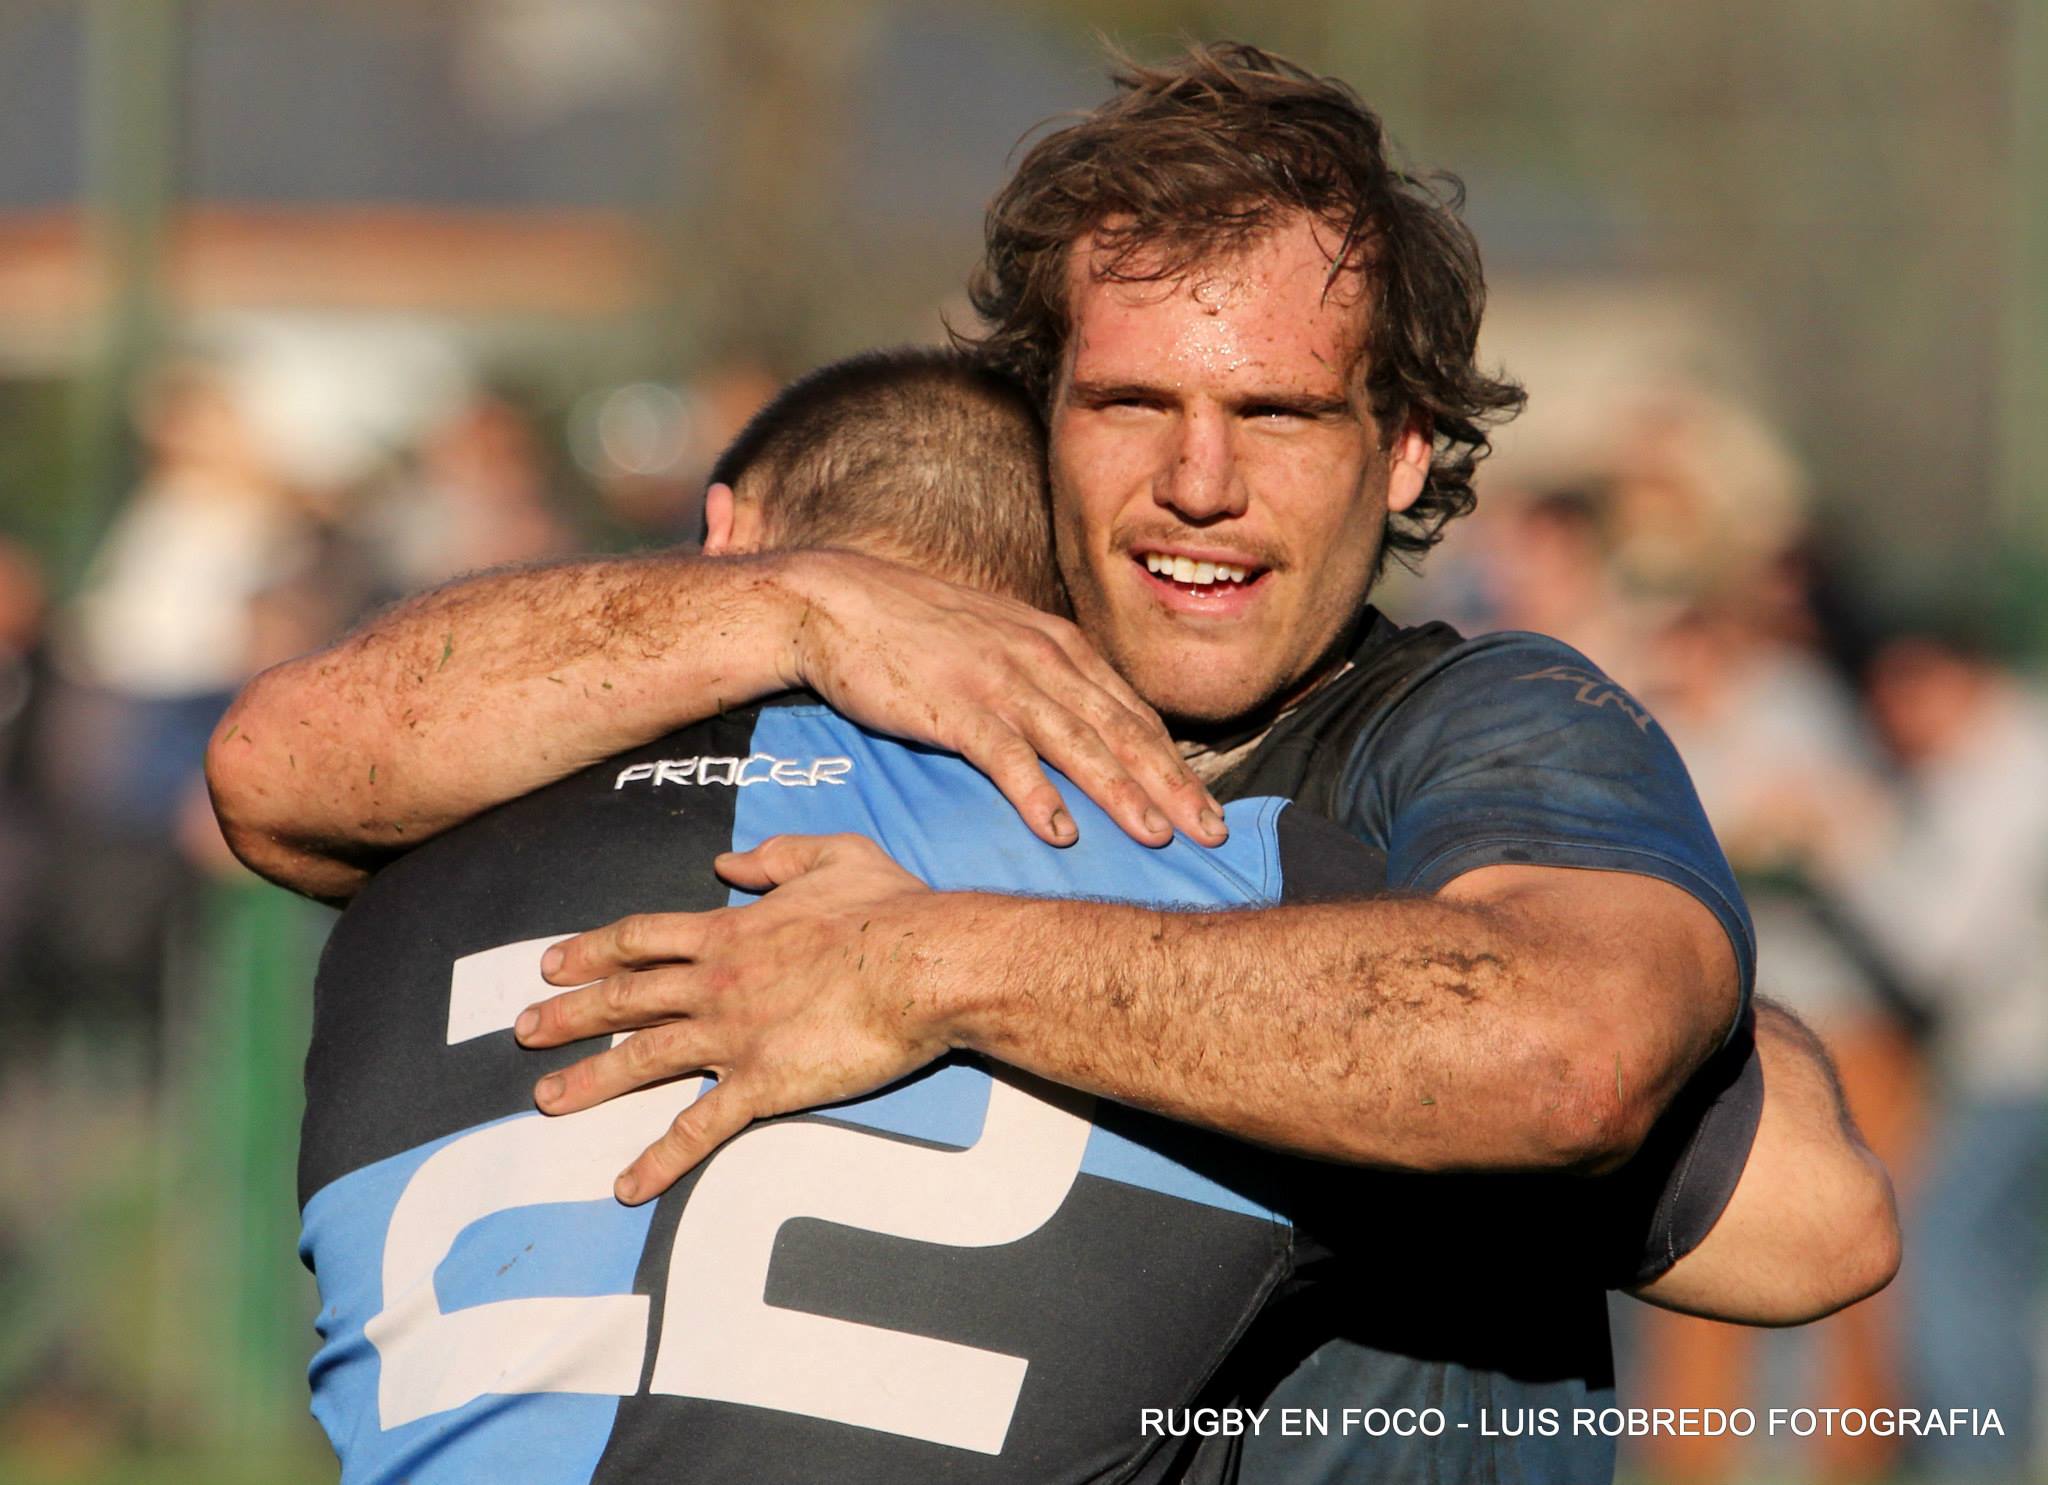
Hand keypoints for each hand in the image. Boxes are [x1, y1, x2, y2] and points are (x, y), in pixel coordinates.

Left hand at [513, 833, 959, 1202]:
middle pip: (624, 997)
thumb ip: (776, 855)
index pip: (642, 939)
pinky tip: (626, 1185)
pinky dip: (659, 1159)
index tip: (554, 962)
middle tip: (523, 1029)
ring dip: (589, 1081)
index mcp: (731, 931)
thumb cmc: (890, 908)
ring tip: (545, 1099)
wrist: (923, 964)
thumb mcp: (835, 855)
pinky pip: (699, 1128)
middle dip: (568, 1013)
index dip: (594, 950)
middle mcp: (717, 983)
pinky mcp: (762, 1084)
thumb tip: (728, 861)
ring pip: (642, 1060)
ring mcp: (733, 1036)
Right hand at [773, 550, 1223, 847]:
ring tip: (1157, 836)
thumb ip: (1042, 675)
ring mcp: (998, 680)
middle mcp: (1041, 658)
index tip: (1206, 808)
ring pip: (1078, 743)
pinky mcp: (953, 704)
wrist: (836, 602)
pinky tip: (1060, 832)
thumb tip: (1081, 724)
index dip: (1175, 762)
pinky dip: (1036, 794)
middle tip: (1212, 833)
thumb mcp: (996, 638)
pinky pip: (1004, 756)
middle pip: (1122, 731)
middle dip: (1172, 785)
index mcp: (1057, 644)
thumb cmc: (913, 628)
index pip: (1131, 712)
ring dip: (1122, 793)